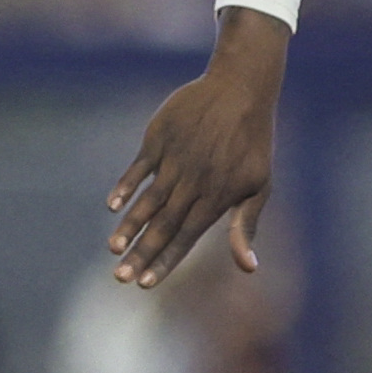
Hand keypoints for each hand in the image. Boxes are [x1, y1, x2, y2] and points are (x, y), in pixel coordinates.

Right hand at [108, 11, 284, 286]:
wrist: (241, 88)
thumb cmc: (253, 143)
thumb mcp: (259, 186)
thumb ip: (246, 226)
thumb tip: (248, 268)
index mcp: (217, 196)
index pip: (186, 237)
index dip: (166, 261)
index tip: (146, 283)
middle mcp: (193, 181)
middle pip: (163, 224)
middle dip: (141, 253)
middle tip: (120, 278)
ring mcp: (175, 159)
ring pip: (148, 199)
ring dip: (129, 225)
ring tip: (112, 249)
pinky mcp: (159, 138)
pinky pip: (139, 167)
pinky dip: (125, 186)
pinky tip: (112, 205)